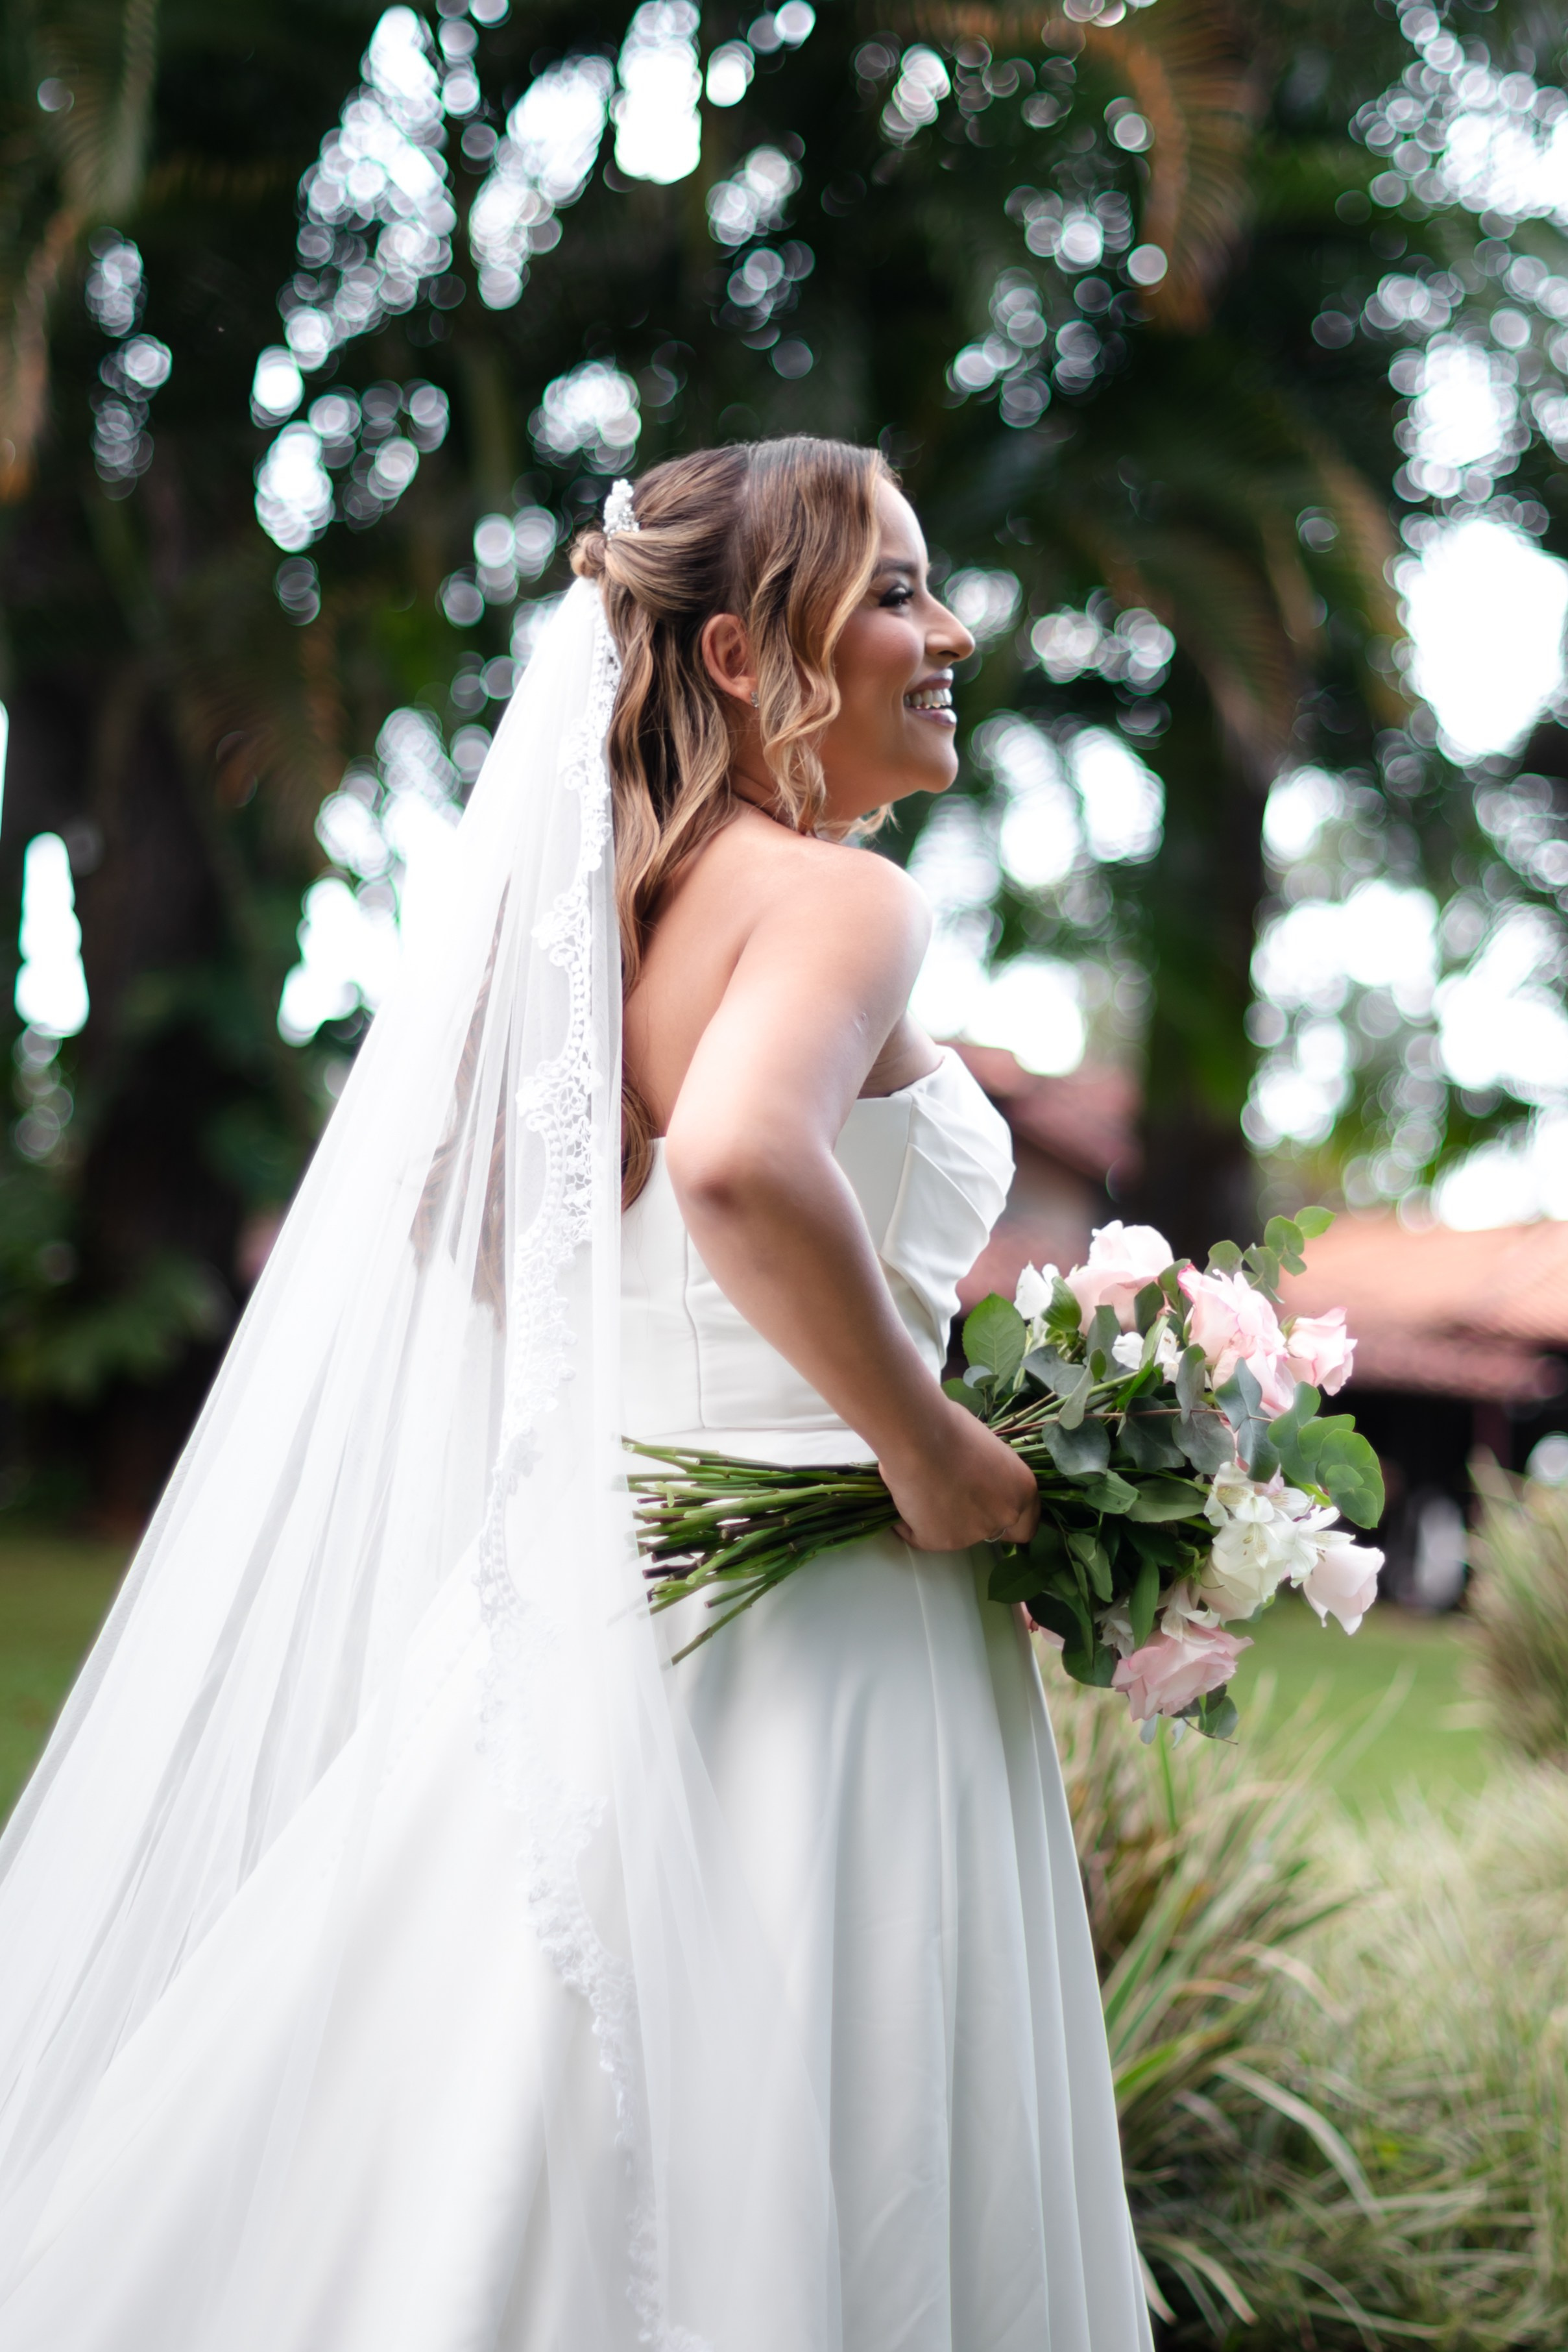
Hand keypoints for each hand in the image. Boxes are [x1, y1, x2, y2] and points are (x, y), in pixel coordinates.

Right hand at [880, 1400, 1040, 1553]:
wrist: (919, 1437)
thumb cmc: (950, 1428)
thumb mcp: (985, 1451)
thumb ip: (989, 1475)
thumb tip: (972, 1481)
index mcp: (1022, 1490)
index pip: (1026, 1526)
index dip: (1008, 1523)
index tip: (989, 1513)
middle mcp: (1004, 1516)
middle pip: (990, 1531)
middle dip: (971, 1518)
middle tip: (948, 1496)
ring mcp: (973, 1534)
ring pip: (953, 1533)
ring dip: (938, 1517)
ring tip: (919, 1487)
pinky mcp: (939, 1541)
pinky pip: (919, 1535)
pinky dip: (908, 1522)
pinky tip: (904, 1497)